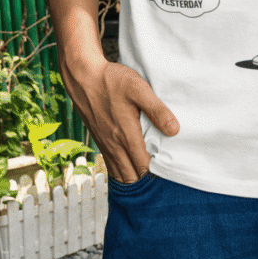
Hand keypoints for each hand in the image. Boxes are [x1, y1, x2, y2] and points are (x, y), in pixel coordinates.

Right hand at [61, 56, 178, 183]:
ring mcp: (105, 145)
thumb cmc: (112, 81)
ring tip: (148, 175)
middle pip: (131, 176)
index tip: (170, 169)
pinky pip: (111, 165)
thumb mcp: (140, 90)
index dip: (157, 172)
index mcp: (126, 135)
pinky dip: (121, 171)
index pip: (143, 167)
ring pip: (120, 173)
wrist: (83, 78)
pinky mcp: (100, 140)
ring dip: (133, 177)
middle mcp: (114, 145)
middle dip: (146, 180)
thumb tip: (174, 130)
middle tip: (162, 175)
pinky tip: (130, 166)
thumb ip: (157, 111)